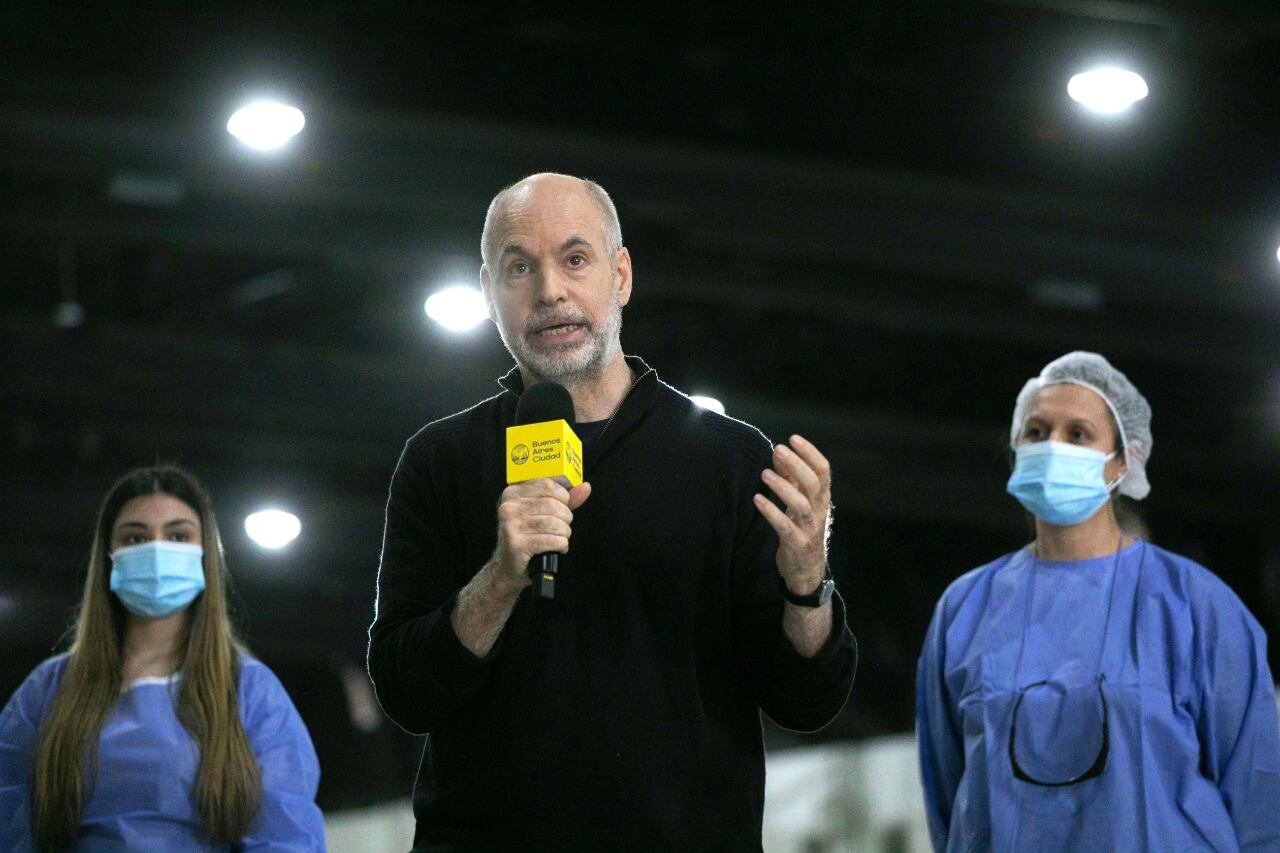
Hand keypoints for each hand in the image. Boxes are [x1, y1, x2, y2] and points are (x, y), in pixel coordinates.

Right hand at [492, 478, 591, 587]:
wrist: (508, 567)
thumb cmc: (527, 537)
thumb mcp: (543, 513)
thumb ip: (564, 499)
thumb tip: (585, 487)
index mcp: (513, 493)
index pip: (548, 485)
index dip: (563, 497)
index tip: (562, 506)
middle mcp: (509, 507)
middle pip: (554, 505)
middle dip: (565, 518)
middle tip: (560, 527)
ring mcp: (511, 526)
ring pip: (556, 524)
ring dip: (564, 534)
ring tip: (557, 538)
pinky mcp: (517, 544)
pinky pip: (553, 541)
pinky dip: (561, 546)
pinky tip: (555, 548)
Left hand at [753, 435, 831, 595]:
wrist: (807, 570)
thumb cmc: (802, 528)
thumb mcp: (800, 502)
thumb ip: (791, 478)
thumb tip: (777, 452)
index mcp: (822, 498)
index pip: (823, 470)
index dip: (810, 453)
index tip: (793, 438)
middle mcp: (819, 511)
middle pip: (813, 483)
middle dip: (796, 464)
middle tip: (778, 449)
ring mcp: (809, 528)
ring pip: (801, 504)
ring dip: (782, 487)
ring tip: (764, 474)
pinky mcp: (796, 543)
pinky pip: (784, 526)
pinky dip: (770, 511)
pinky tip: (757, 499)